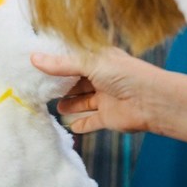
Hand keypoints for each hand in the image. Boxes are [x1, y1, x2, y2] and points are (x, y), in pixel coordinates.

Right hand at [31, 46, 158, 134]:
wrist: (152, 101)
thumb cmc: (124, 74)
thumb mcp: (90, 63)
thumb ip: (61, 65)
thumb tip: (34, 59)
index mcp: (99, 60)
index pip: (75, 61)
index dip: (58, 64)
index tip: (39, 67)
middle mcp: (102, 78)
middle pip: (77, 83)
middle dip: (62, 86)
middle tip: (42, 90)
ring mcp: (105, 98)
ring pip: (83, 102)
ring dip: (70, 106)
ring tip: (56, 108)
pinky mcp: (108, 117)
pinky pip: (92, 122)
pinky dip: (82, 125)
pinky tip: (71, 127)